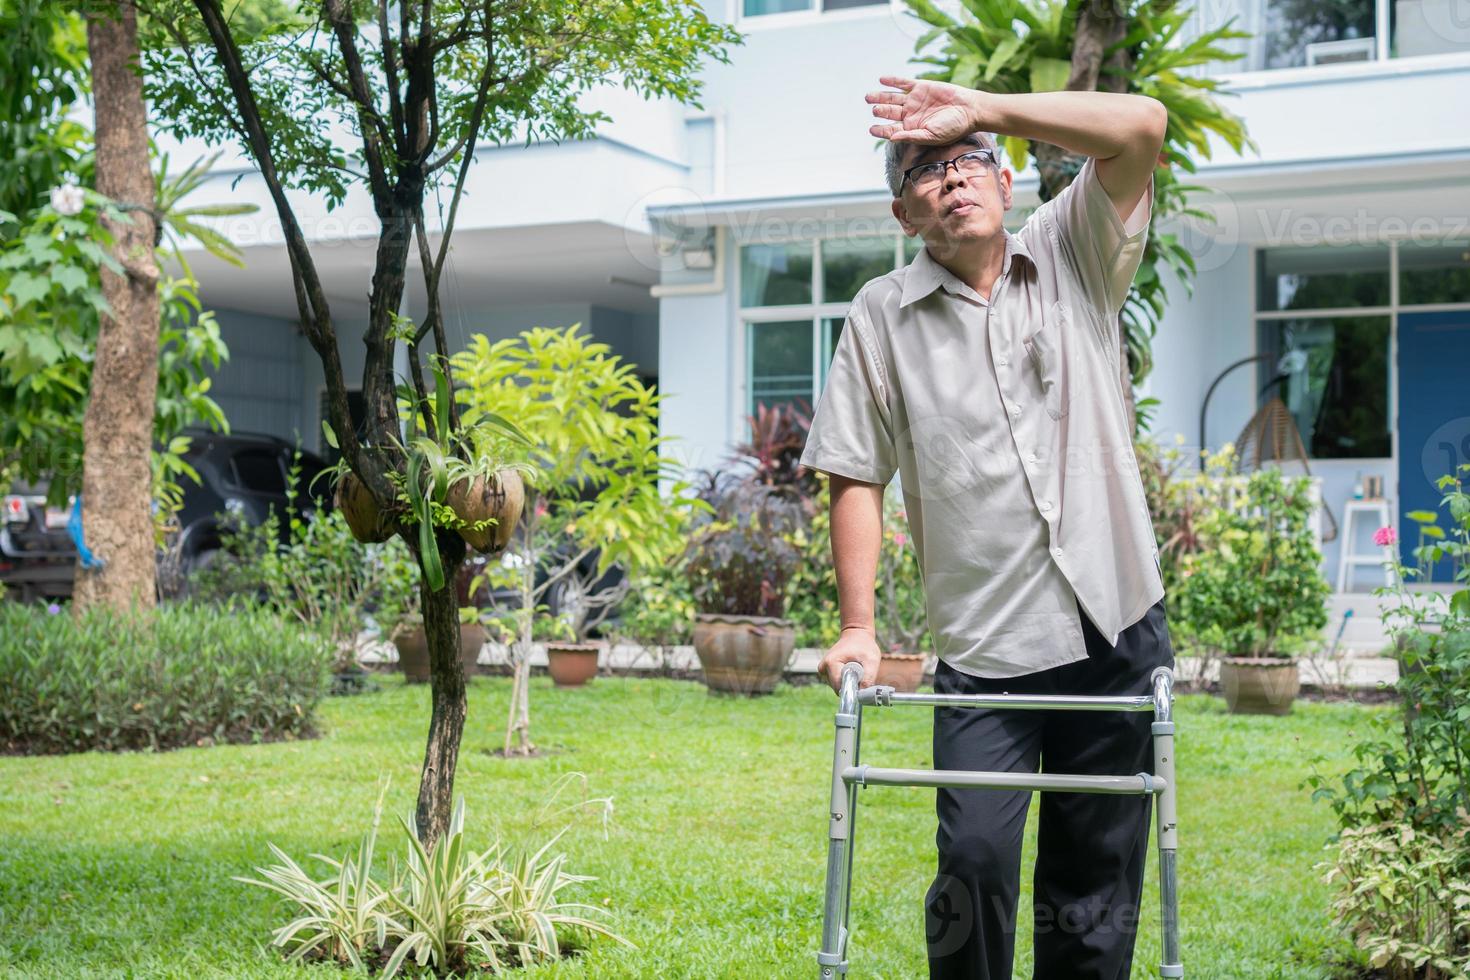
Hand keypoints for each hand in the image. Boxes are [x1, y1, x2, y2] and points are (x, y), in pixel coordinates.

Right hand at [817, 627, 881, 693]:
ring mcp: (823, 670)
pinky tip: (851, 670)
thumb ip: (869, 677)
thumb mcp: (872, 659)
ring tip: (856, 669)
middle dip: (851, 685)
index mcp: (831, 663)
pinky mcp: (826, 672)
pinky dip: (846, 680)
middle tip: (861, 674)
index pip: (839, 687)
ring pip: (837, 687)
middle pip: (838, 688)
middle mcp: (823, 667)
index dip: (852, 690)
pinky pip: (837, 683)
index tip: (862, 685)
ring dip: (849, 682)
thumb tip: (862, 694)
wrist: (856, 635)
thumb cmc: (864, 645)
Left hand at [866, 75, 984, 144]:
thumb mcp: (931, 136)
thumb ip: (911, 136)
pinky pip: (903, 83)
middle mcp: (910, 114)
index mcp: (911, 128)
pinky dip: (892, 81)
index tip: (872, 129)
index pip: (891, 130)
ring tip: (868, 97)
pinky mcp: (920, 87)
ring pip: (892, 98)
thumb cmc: (953, 127)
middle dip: (880, 111)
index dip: (881, 130)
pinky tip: (882, 80)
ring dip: (881, 97)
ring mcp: (914, 100)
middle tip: (874, 109)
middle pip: (889, 112)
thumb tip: (892, 138)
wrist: (969, 110)